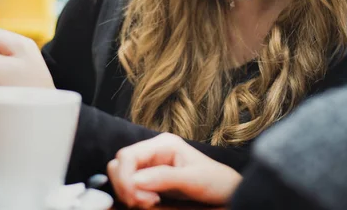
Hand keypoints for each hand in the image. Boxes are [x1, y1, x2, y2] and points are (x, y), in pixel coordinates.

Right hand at [108, 133, 242, 207]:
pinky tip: (149, 202)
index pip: (127, 155)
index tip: (136, 199)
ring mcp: (150, 163)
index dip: (124, 178)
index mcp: (163, 144)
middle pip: (120, 163)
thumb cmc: (215, 181)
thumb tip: (135, 181)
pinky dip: (133, 195)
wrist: (226, 190)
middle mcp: (153, 150)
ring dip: (128, 191)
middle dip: (124, 185)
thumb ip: (164, 178)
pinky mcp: (149, 176)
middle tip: (143, 203)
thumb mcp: (193, 180)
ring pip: (121, 174)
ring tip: (149, 203)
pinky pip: (129, 184)